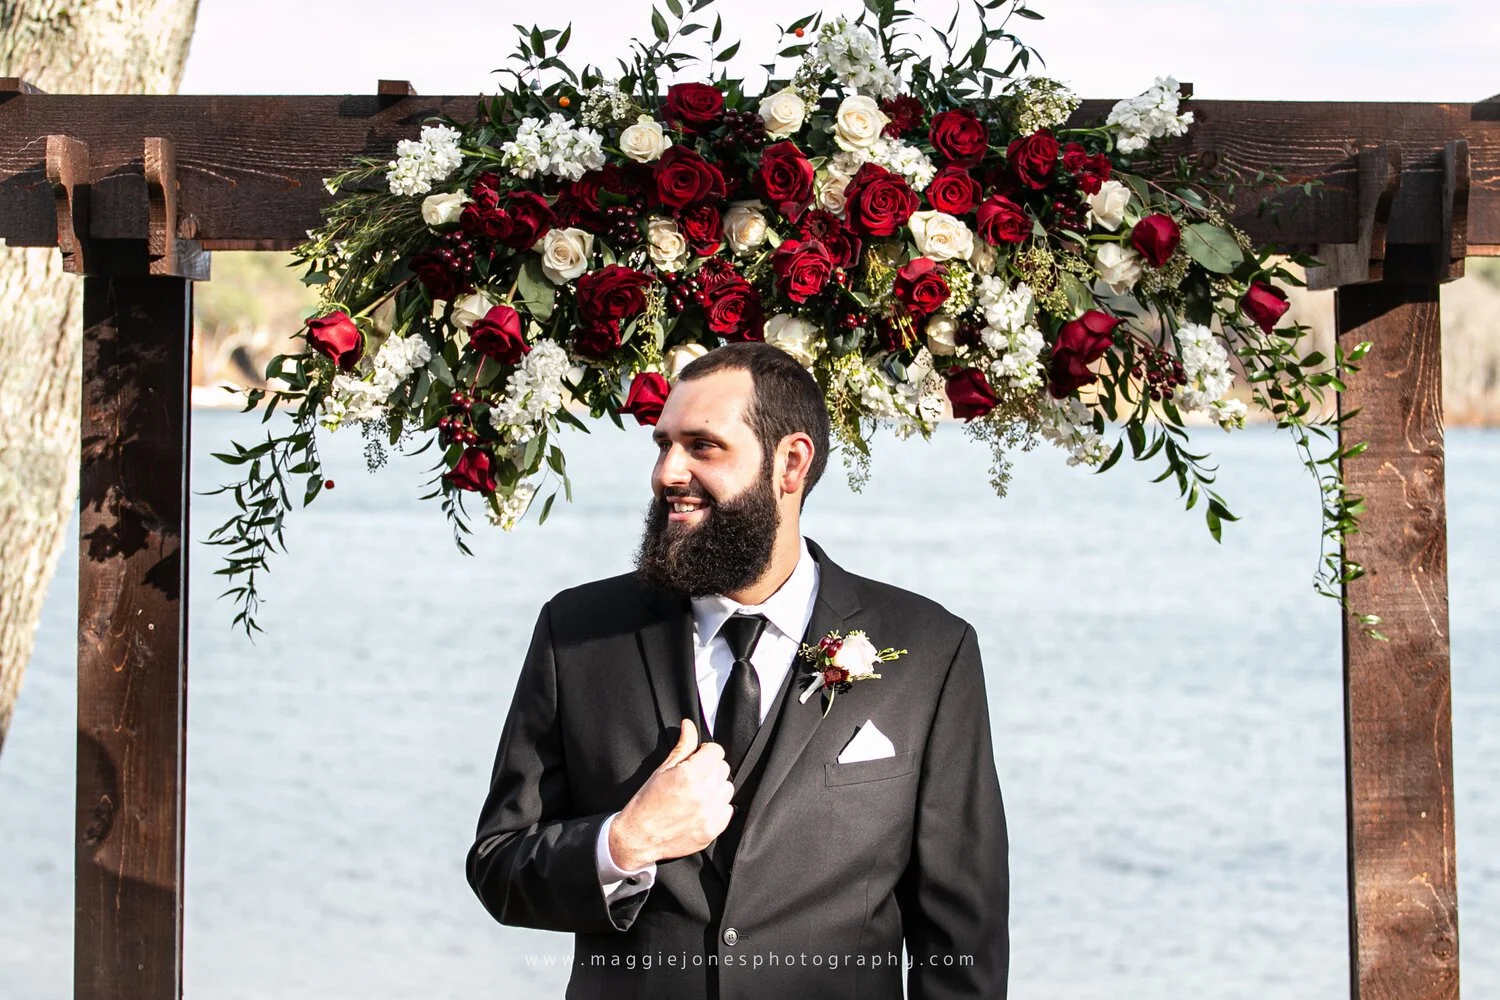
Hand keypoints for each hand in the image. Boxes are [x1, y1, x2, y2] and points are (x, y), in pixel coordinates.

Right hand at [609, 718, 733, 869]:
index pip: (716, 751)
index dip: (706, 752)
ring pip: (727, 788)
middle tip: (694, 776)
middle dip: (711, 768)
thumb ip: (682, 746)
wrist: (638, 837)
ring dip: (715, 787)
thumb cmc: (646, 802)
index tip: (698, 757)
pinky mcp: (712, 830)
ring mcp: (709, 814)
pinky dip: (717, 807)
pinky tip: (700, 808)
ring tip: (697, 793)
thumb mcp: (662, 770)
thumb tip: (689, 725)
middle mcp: (703, 794)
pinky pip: (727, 809)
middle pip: (723, 768)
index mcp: (689, 775)